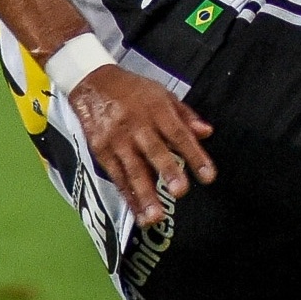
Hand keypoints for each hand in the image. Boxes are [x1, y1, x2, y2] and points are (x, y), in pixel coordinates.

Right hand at [67, 64, 215, 226]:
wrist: (92, 83)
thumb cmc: (133, 90)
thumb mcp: (163, 94)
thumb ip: (186, 116)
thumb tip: (207, 133)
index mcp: (157, 110)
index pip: (179, 134)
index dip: (195, 155)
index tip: (208, 176)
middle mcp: (137, 126)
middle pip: (154, 151)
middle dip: (167, 172)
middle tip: (180, 192)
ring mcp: (117, 140)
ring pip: (132, 170)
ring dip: (144, 194)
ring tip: (155, 217)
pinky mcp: (100, 150)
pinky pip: (116, 176)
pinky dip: (127, 195)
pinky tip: (137, 212)